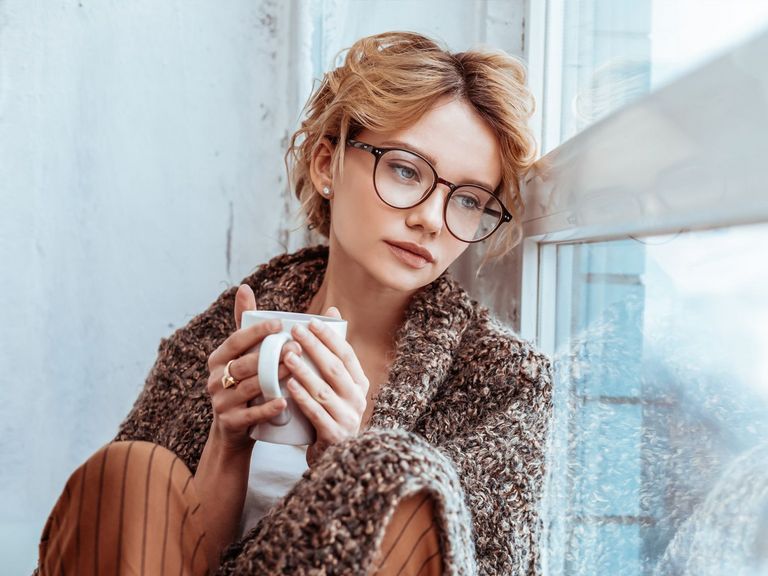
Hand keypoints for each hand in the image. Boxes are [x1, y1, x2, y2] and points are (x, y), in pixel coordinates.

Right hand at [205, 284, 301, 453]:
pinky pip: (250, 415)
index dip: (256, 331)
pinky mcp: (230, 423)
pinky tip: (284, 401)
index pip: (236, 340)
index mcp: (218, 359)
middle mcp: (215, 379)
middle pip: (243, 364)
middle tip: (297, 346)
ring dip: (273, 378)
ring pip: (248, 387)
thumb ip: (245, 324)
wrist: (233, 432)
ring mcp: (221, 402)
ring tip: (296, 369)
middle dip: (269, 355)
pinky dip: (267, 408)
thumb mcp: (241, 355)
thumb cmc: (244, 384)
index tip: (280, 323)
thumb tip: (244, 286)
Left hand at [283, 307, 369, 466]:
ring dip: (305, 372)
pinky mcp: (335, 436)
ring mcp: (348, 419)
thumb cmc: (328, 413)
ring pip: (325, 390)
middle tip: (295, 332)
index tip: (311, 322)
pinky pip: (317, 414)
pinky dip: (303, 399)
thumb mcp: (333, 385)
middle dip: (315, 348)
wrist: (331, 459)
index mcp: (359, 384)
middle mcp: (358, 400)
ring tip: (287, 356)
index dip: (329, 338)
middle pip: (335, 369)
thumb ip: (330, 352)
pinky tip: (289, 386)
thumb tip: (332, 310)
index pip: (346, 355)